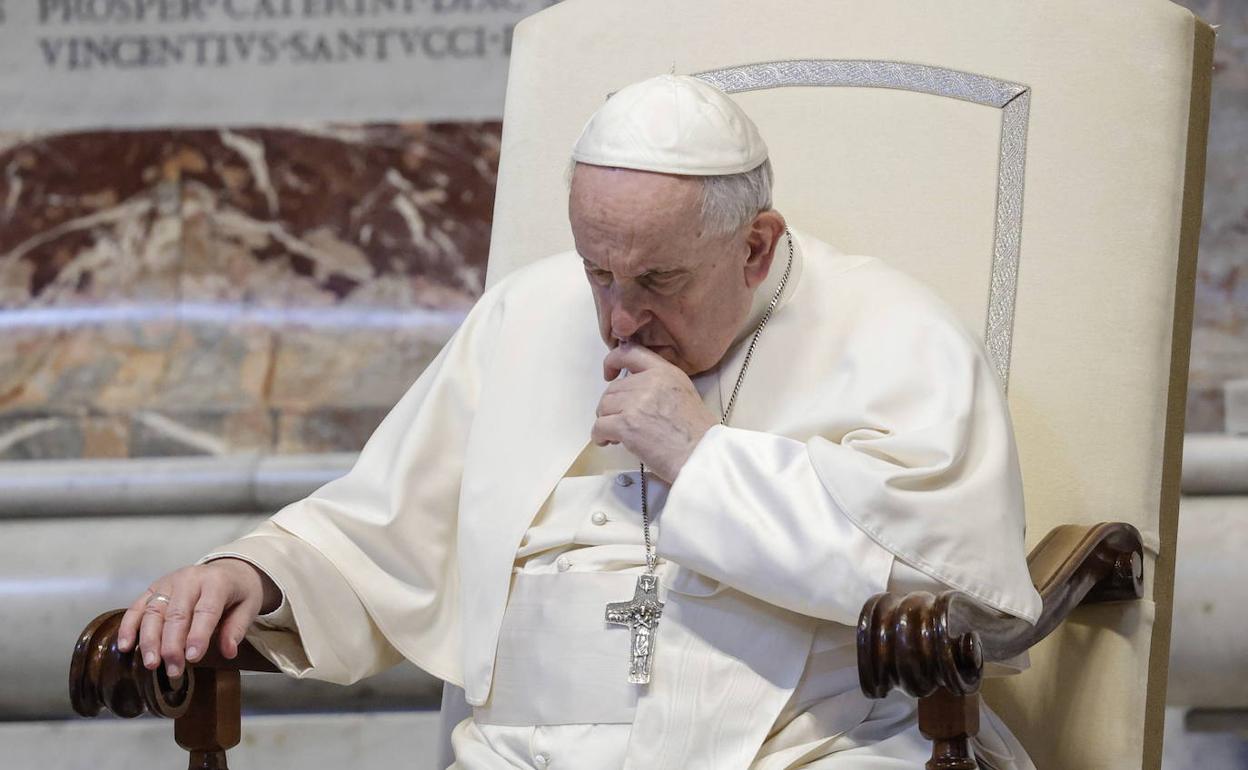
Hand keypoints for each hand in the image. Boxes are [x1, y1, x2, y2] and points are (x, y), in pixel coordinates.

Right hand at [116, 558, 277, 677]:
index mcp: (216, 582)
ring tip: (151, 664)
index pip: (206, 610)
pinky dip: (128, 626)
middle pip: (176, 613)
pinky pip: (138, 606)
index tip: (192, 658)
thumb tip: (228, 652)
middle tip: (173, 669)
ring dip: (149, 639)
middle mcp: (189, 579)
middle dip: (172, 644)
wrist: (229, 569)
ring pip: (154, 611)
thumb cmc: (238, 592)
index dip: (198, 635)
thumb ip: (237, 628)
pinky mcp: (154, 587)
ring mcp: (169, 582)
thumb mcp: (248, 607)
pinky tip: (126, 646)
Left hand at [593, 343, 717, 481]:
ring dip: (606, 421)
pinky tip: (608, 442)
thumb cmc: (696, 433)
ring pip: (604, 407)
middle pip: (612, 389)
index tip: (609, 375)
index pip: (630, 352)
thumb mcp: (683, 392)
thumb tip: (632, 393)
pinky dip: (599, 436)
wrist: (702, 455)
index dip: (612, 361)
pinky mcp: (626, 425)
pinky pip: (599, 426)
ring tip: (618, 436)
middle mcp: (649, 382)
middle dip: (612, 406)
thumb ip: (658, 385)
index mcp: (664, 372)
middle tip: (621, 422)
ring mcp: (636, 403)